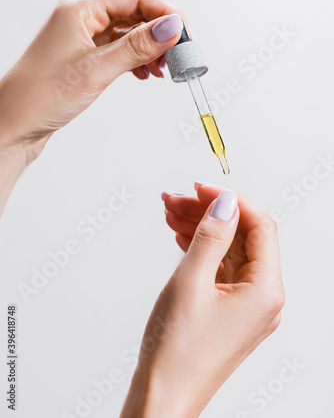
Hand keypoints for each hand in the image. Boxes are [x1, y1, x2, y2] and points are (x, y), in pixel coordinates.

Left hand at [0, 0, 184, 153]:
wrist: (14, 124)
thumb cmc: (41, 96)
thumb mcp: (96, 70)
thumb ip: (136, 47)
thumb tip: (171, 28)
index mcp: (80, 9)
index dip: (166, 14)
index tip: (185, 35)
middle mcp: (82, 18)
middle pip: (134, 14)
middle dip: (159, 34)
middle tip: (178, 57)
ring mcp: (83, 37)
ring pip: (128, 33)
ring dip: (149, 49)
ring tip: (162, 70)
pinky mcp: (84, 56)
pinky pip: (119, 49)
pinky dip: (135, 60)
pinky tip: (144, 73)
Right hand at [121, 184, 283, 417]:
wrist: (161, 398)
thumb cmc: (176, 350)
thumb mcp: (191, 281)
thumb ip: (212, 235)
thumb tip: (226, 201)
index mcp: (265, 291)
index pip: (260, 227)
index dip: (232, 201)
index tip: (202, 188)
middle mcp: (262, 298)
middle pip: (242, 237)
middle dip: (209, 213)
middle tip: (177, 199)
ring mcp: (245, 306)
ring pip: (228, 251)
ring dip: (201, 229)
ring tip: (171, 212)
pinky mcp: (228, 311)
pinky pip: (220, 269)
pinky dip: (201, 250)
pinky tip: (181, 237)